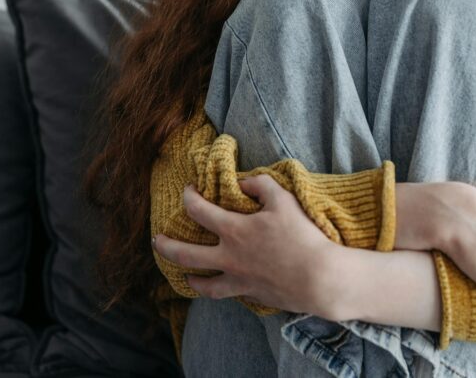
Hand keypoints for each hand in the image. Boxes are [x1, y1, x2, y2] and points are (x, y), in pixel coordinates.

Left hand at [151, 175, 340, 315]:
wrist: (319, 278)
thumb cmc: (302, 237)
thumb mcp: (284, 200)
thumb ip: (261, 185)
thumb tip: (243, 182)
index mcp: (234, 230)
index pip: (198, 211)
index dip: (188, 198)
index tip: (188, 192)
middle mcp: (228, 257)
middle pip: (185, 254)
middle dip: (166, 246)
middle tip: (157, 241)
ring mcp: (237, 279)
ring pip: (201, 283)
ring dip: (188, 277)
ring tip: (182, 274)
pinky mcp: (249, 294)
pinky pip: (224, 294)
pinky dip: (215, 291)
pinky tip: (215, 287)